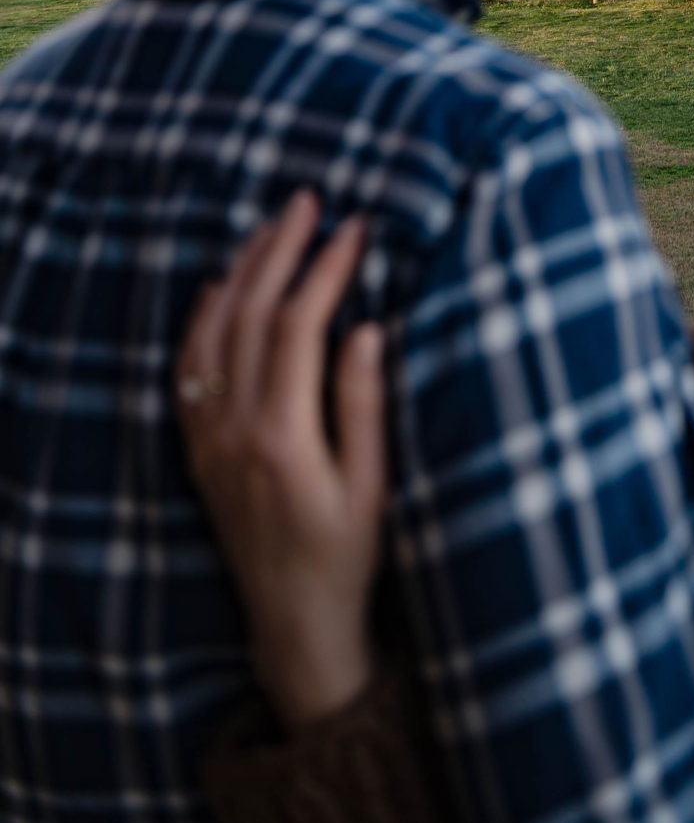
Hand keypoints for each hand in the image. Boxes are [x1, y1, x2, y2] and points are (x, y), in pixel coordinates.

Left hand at [177, 191, 386, 731]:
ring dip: (243, 271)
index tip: (355, 226)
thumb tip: (367, 326)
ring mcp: (210, 440)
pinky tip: (222, 286)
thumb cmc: (350, 556)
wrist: (294, 622)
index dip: (327, 268)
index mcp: (284, 435)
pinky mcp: (200, 450)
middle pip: (252, 314)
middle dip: (280, 249)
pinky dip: (203, 318)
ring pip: (215, 333)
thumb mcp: (374, 485)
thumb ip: (364, 404)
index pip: (301, 325)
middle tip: (308, 199)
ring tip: (272, 225)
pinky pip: (189, 368)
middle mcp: (235, 431)